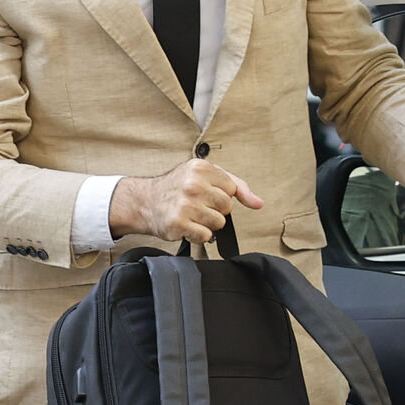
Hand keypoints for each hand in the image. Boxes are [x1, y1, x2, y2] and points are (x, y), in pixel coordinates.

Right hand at [109, 160, 267, 245]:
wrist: (146, 202)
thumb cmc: (177, 188)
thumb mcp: (205, 176)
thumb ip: (237, 186)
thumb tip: (258, 203)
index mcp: (200, 168)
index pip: (232, 189)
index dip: (220, 195)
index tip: (205, 194)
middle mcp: (192, 185)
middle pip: (227, 208)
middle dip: (215, 210)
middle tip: (197, 206)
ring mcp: (185, 205)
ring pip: (218, 223)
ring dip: (207, 224)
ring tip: (192, 216)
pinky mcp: (178, 224)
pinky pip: (205, 236)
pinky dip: (198, 234)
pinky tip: (187, 226)